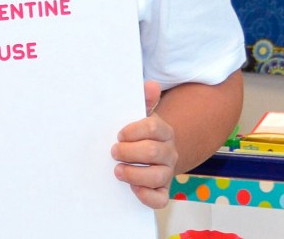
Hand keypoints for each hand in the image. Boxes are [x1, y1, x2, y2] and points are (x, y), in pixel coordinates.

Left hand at [111, 81, 177, 208]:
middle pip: (153, 152)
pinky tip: (132, 188)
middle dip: (129, 153)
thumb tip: (151, 84)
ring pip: (157, 176)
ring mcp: (167, 172)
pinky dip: (146, 195)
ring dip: (134, 174)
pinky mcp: (163, 191)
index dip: (133, 131)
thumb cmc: (138, 134)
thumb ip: (143, 100)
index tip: (119, 134)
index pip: (153, 127)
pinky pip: (160, 199)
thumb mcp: (139, 115)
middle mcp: (169, 152)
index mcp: (164, 131)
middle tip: (113, 152)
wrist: (148, 156)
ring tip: (117, 170)